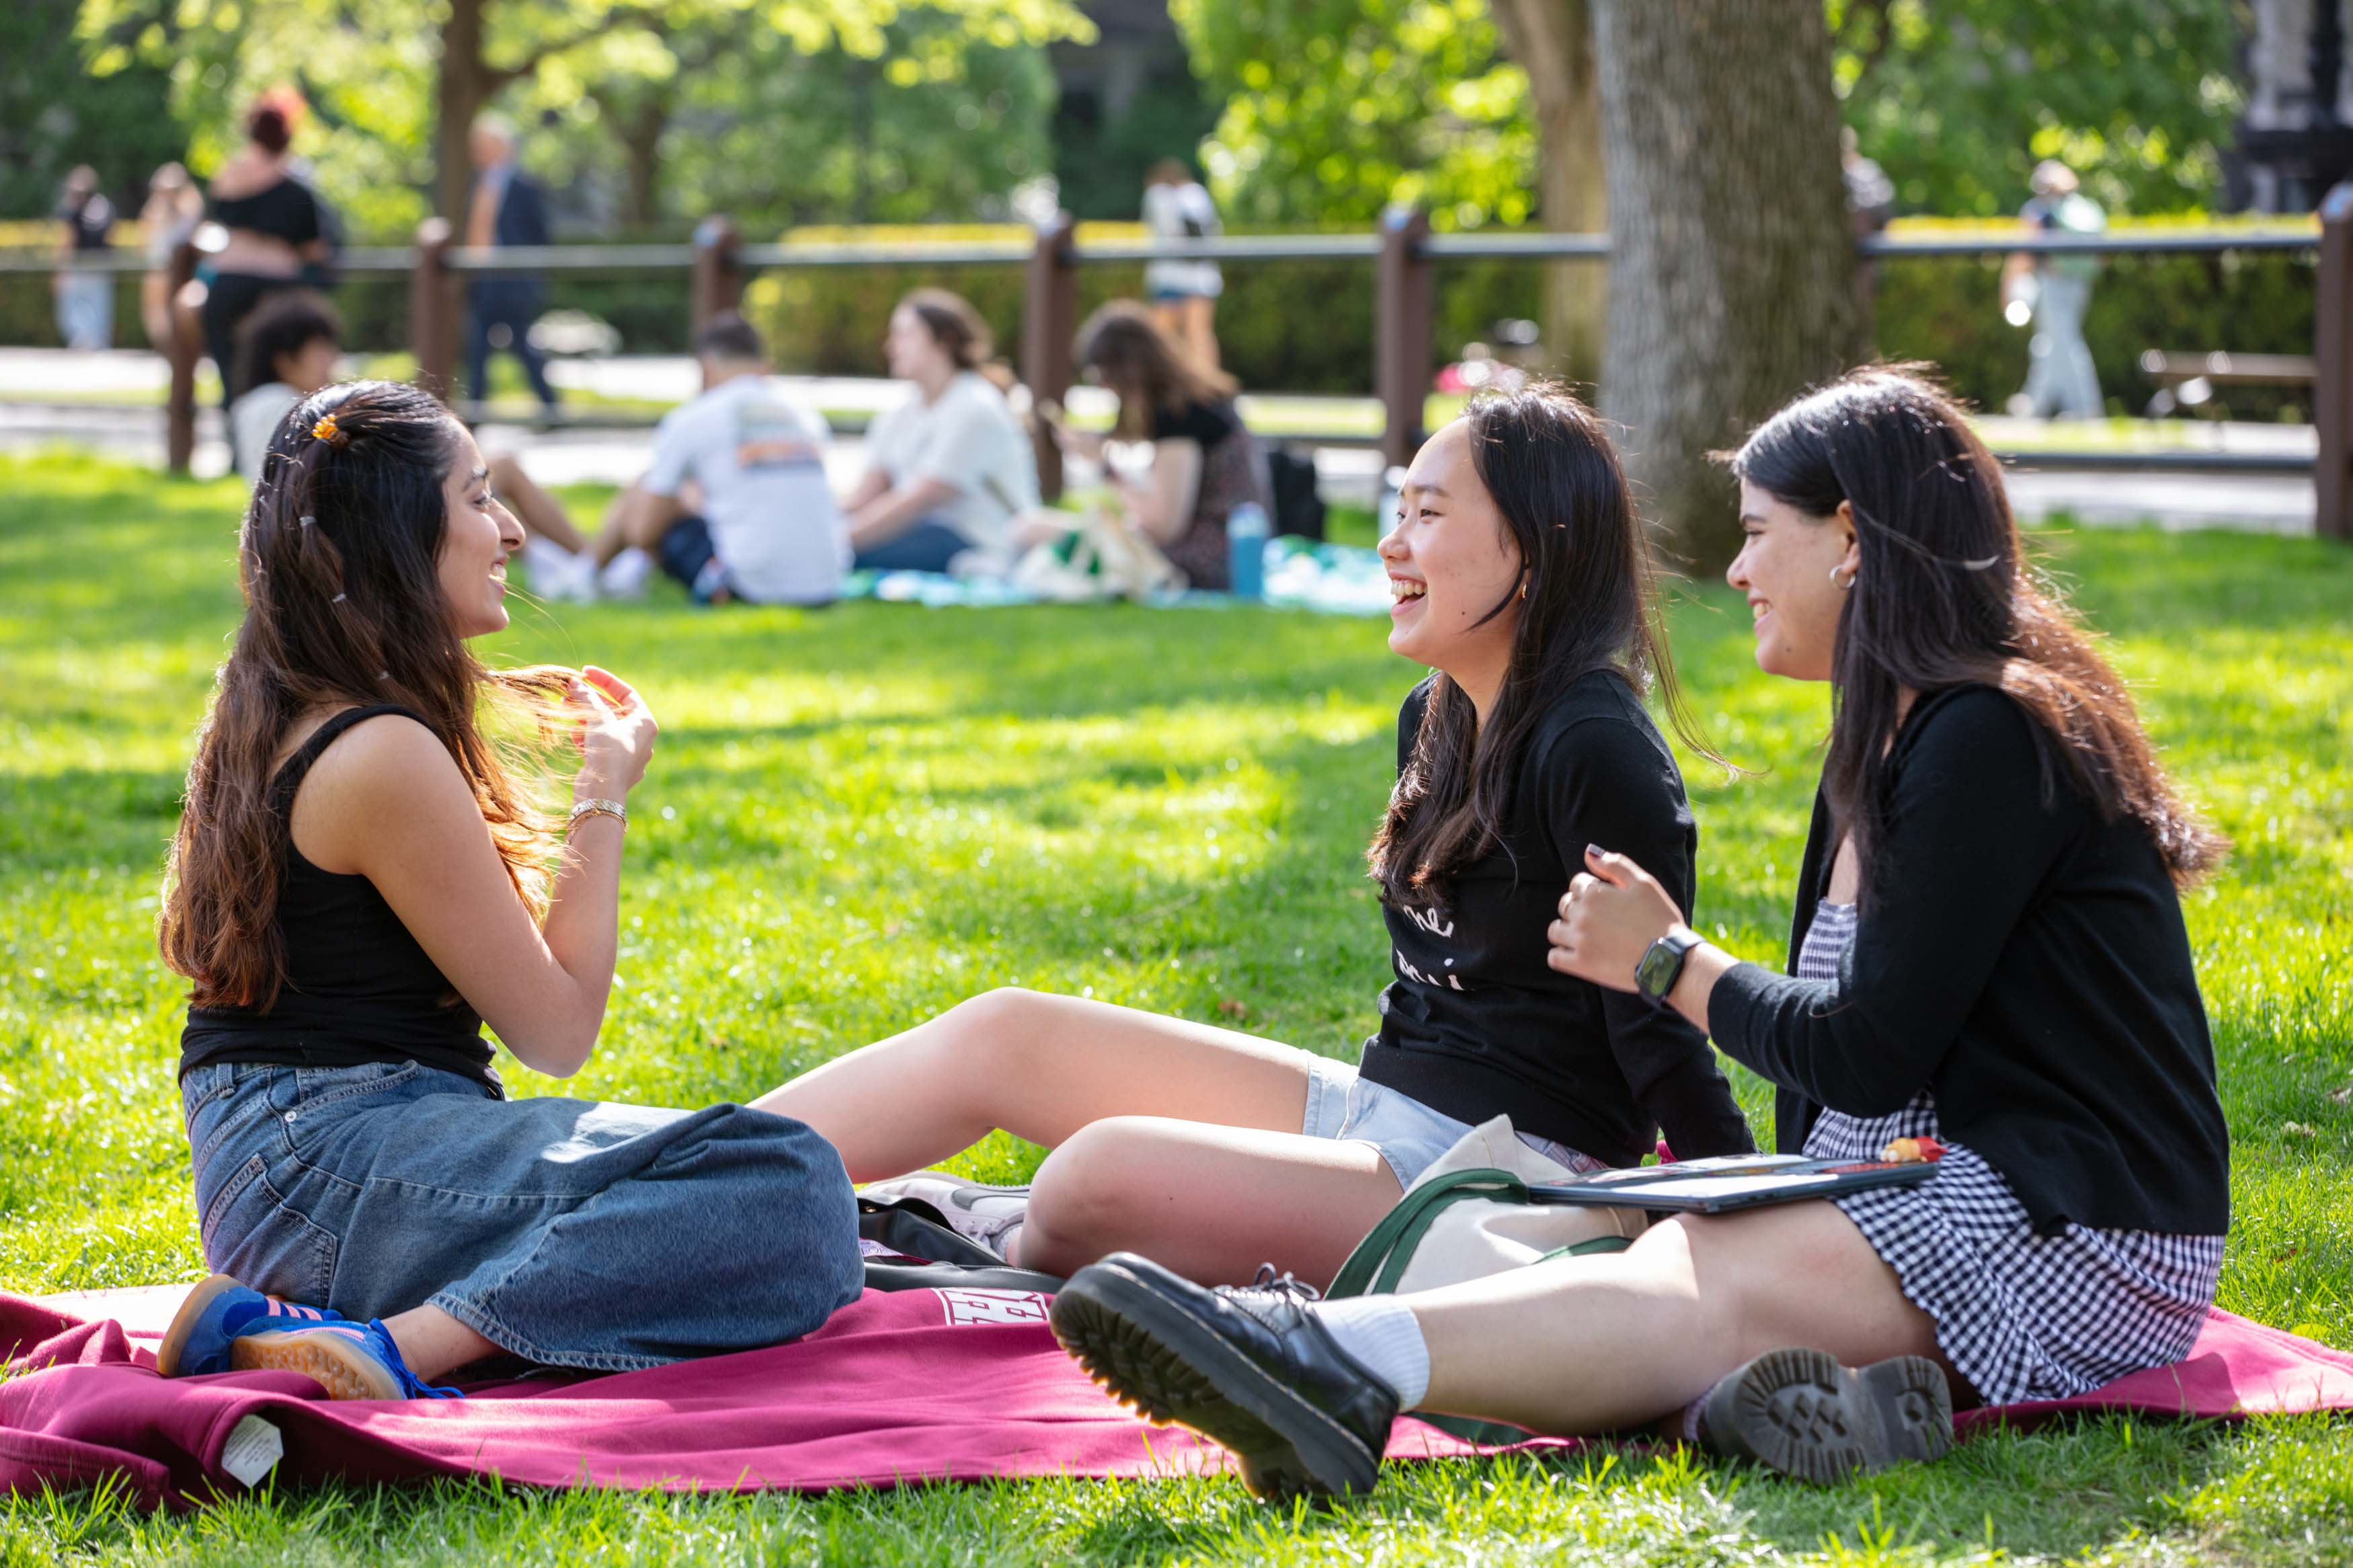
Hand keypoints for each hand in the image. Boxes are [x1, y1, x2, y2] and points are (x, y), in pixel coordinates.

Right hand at [568, 665, 657, 798]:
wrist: (603, 793)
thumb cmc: (608, 752)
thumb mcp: (598, 719)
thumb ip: (587, 697)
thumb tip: (574, 682)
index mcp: (645, 723)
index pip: (626, 692)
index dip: (605, 680)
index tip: (585, 672)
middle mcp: (640, 737)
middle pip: (613, 710)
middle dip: (589, 700)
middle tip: (568, 692)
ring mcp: (627, 753)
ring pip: (604, 727)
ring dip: (584, 718)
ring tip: (565, 710)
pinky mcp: (612, 766)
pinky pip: (599, 744)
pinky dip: (586, 737)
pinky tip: (574, 735)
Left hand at [1546, 846, 1686, 992]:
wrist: (1670, 959)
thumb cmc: (1660, 919)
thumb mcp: (1644, 884)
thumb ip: (1615, 865)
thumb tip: (1589, 853)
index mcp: (1595, 894)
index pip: (1577, 883)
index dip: (1591, 889)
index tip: (1606, 901)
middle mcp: (1582, 916)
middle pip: (1565, 905)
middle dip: (1578, 908)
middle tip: (1600, 920)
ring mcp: (1579, 941)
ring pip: (1555, 930)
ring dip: (1566, 930)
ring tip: (1587, 936)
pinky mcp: (1581, 965)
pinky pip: (1554, 957)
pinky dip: (1561, 954)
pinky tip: (1577, 953)